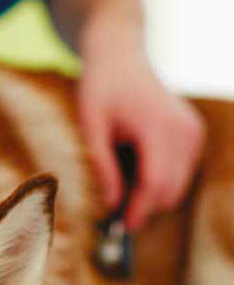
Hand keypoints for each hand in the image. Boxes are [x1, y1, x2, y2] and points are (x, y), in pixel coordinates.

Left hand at [78, 22, 204, 229]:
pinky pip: (182, 171)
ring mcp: (192, 131)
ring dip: (153, 196)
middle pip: (171, 188)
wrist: (120, 58)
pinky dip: (161, 181)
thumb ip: (102, 165)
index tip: (122, 227)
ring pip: (179, 183)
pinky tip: (135, 173)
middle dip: (146, 208)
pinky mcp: (193, 133)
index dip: (140, 209)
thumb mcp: (90, 128)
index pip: (155, 182)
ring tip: (122, 193)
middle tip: (118, 220)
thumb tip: (112, 203)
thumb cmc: (100, 90)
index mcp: (157, 126)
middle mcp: (183, 129)